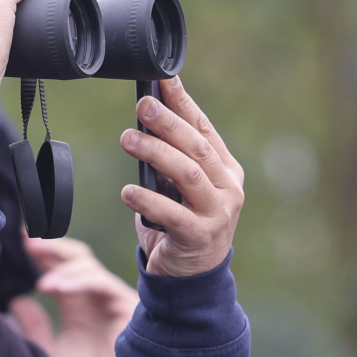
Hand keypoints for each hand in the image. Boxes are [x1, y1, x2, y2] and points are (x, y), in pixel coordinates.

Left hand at [8, 235, 137, 356]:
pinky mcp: (125, 305)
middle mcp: (93, 296)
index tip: (18, 241)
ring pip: (88, 266)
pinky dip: (81, 281)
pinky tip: (60, 289)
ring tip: (43, 285)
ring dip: (63, 270)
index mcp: (76, 303)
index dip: (41, 253)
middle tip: (28, 242)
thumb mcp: (50, 352)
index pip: (59, 267)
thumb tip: (16, 301)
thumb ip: (34, 327)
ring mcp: (109, 299)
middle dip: (52, 247)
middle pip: (75, 257)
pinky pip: (102, 283)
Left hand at [119, 77, 244, 276]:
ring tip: (128, 139)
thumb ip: (169, 160)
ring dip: (156, 153)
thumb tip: (144, 123)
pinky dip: (148, 200)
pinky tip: (127, 190)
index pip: (204, 128)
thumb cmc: (182, 223)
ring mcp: (218, 213)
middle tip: (142, 106)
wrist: (192, 277)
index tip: (163, 79)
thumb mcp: (178, 187)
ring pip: (188, 174)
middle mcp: (228, 188)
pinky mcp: (200, 236)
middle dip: (168, 123)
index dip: (184, 102)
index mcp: (225, 169)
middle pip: (197, 147)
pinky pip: (173, 214)